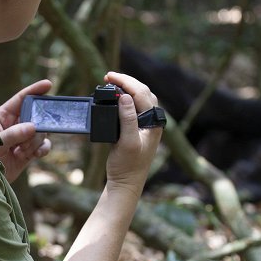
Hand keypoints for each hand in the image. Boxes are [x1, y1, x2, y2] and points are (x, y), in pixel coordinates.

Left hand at [0, 80, 52, 182]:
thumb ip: (13, 134)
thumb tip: (33, 127)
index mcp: (3, 116)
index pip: (21, 99)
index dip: (35, 90)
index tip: (48, 84)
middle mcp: (15, 124)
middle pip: (35, 116)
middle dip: (36, 125)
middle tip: (32, 133)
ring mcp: (23, 137)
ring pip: (41, 132)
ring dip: (34, 142)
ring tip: (21, 152)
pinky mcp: (30, 151)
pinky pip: (44, 145)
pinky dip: (42, 149)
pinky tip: (35, 155)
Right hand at [103, 71, 163, 192]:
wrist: (126, 183)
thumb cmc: (128, 166)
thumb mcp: (127, 142)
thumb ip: (128, 119)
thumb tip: (125, 97)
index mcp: (153, 122)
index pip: (141, 93)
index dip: (125, 82)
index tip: (109, 76)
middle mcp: (152, 121)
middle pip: (142, 91)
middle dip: (125, 81)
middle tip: (107, 76)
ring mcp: (145, 124)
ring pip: (138, 98)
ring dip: (125, 88)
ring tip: (110, 83)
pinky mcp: (137, 128)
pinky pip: (132, 107)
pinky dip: (123, 98)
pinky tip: (113, 97)